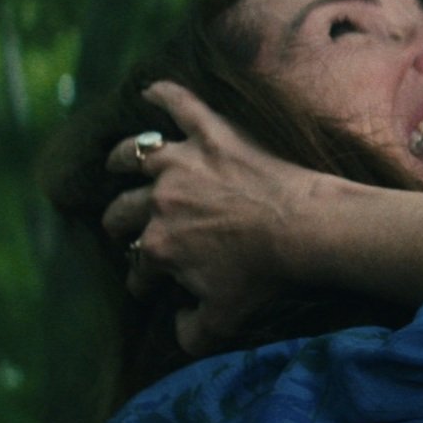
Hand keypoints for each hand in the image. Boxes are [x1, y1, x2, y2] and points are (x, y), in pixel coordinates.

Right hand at [102, 81, 335, 352]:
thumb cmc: (266, 275)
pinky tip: (150, 90)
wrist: (305, 228)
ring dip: (121, 160)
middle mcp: (158, 201)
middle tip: (123, 227)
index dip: (141, 281)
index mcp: (158, 247)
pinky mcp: (212, 133)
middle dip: (118, 225)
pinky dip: (163, 94)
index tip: (147, 286)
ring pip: (135, 155)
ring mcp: (182, 162)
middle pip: (122, 212)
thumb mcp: (225, 318)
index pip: (137, 268)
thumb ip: (191, 332)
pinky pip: (180, 104)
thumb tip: (177, 328)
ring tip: (117, 162)